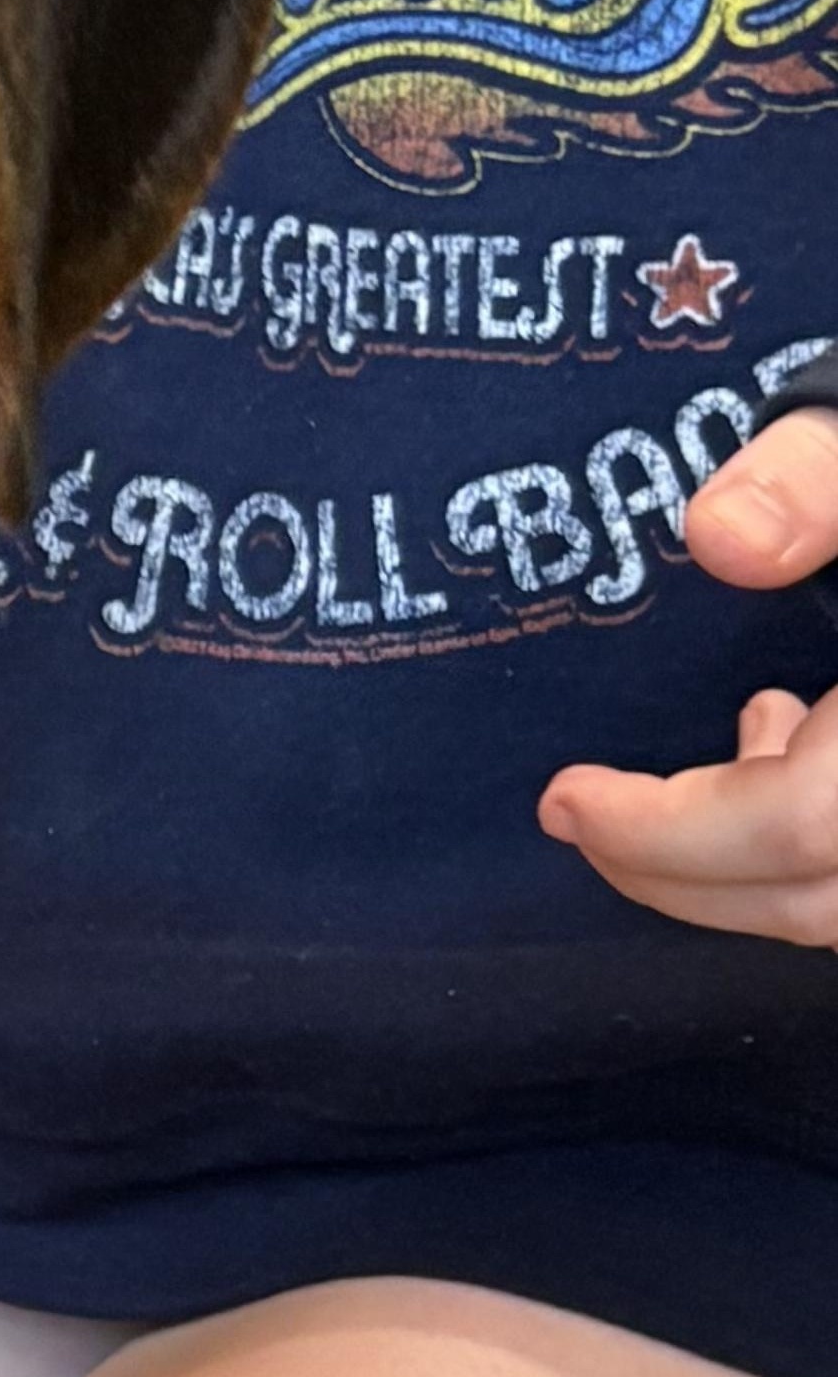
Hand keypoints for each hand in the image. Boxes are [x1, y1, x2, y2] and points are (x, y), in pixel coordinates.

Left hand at [536, 404, 837, 947]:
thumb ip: (822, 478)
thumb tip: (723, 537)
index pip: (798, 822)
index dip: (664, 831)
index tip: (565, 798)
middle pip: (818, 898)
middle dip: (680, 872)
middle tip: (585, 819)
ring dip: (753, 864)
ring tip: (721, 749)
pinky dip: (815, 845)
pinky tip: (789, 741)